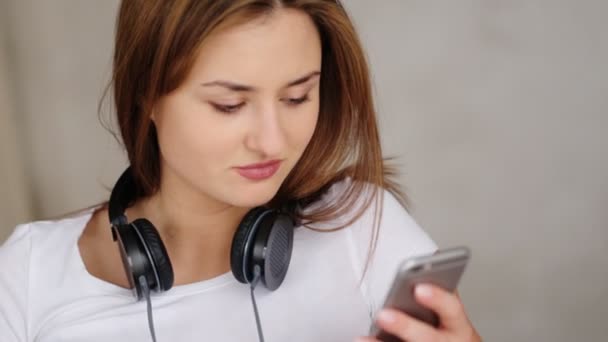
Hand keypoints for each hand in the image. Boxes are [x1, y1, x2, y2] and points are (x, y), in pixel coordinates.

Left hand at [356, 284, 480, 341]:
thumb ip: (437, 295)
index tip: (419, 288)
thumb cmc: (448, 331)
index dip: (438, 299)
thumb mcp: (450, 314)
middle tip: (383, 315)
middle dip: (406, 327)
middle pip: (429, 338)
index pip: (452, 308)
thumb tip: (421, 261)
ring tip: (361, 338)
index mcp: (458, 325)